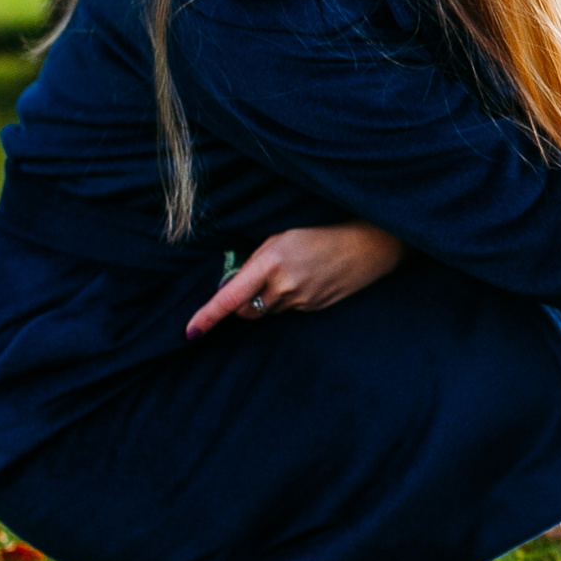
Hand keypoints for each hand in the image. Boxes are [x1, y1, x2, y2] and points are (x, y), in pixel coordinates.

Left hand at [186, 221, 406, 339]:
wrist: (370, 243)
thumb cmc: (324, 229)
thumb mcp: (283, 235)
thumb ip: (257, 259)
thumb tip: (234, 284)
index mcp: (271, 262)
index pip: (230, 296)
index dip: (207, 316)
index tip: (190, 331)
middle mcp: (284, 286)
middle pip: (245, 309)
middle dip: (240, 301)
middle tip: (253, 279)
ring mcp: (301, 300)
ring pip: (266, 311)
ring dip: (265, 299)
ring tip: (289, 272)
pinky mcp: (315, 308)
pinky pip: (288, 310)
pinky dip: (287, 299)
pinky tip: (305, 278)